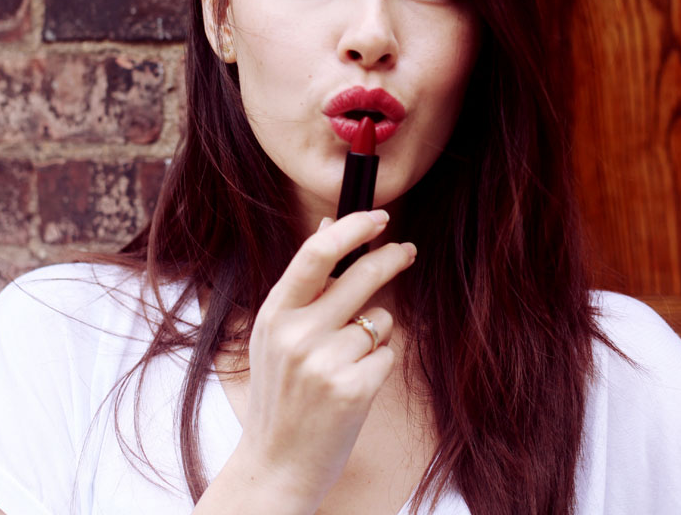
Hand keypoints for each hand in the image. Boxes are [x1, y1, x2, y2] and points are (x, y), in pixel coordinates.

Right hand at [224, 210, 415, 511]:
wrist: (276, 464)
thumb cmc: (280, 395)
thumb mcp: (276, 334)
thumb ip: (303, 284)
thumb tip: (326, 225)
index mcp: (274, 314)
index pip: (315, 253)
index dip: (351, 228)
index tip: (378, 216)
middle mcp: (296, 334)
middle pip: (361, 276)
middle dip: (391, 258)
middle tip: (407, 251)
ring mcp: (324, 362)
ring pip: (379, 321)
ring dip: (374, 336)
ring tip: (343, 367)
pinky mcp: (353, 389)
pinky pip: (387, 355)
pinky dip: (378, 367)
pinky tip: (352, 389)